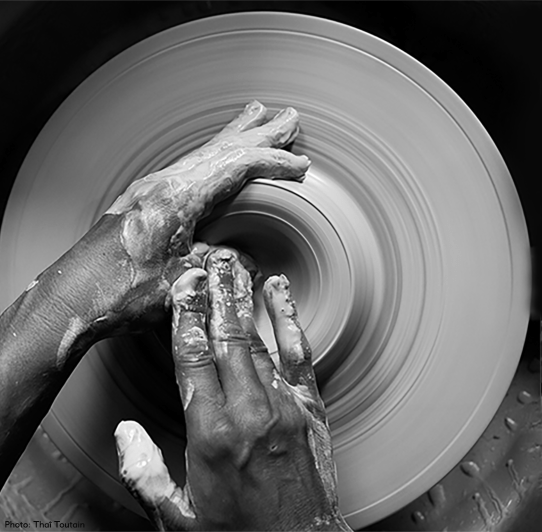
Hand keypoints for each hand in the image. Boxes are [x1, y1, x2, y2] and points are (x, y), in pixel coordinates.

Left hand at [92, 100, 309, 330]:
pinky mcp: (145, 200)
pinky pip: (190, 164)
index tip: (301, 164)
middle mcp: (163, 184)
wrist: (71, 299)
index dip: (274, 162)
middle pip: (222, 147)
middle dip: (260, 133)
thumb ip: (224, 265)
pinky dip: (216, 153)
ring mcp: (151, 189)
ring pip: (204, 151)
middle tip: (290, 118)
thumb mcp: (186, 283)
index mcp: (177, 197)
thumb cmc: (121, 293)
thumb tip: (249, 260)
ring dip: (237, 136)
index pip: (237, 166)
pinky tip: (220, 155)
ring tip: (257, 116)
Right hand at [114, 249, 347, 530]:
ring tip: (235, 266)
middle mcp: (251, 413)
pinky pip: (300, 357)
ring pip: (261, 342)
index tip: (183, 285)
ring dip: (246, 301)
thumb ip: (146, 473)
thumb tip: (124, 433)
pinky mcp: (312, 410)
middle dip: (217, 295)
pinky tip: (281, 294)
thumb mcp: (178, 516)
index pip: (195, 359)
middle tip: (210, 258)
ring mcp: (286, 408)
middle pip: (229, 339)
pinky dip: (290, 322)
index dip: (188, 317)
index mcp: (212, 435)